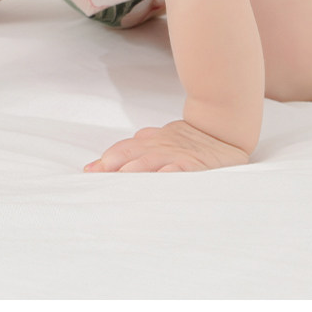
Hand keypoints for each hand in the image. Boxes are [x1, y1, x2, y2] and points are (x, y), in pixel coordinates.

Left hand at [84, 120, 250, 172]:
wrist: (222, 129)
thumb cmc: (187, 140)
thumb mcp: (158, 141)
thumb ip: (132, 151)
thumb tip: (99, 164)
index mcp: (150, 142)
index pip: (123, 149)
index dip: (106, 160)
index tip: (89, 172)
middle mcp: (160, 147)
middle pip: (132, 155)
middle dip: (114, 167)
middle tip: (98, 179)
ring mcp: (177, 155)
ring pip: (151, 162)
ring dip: (135, 172)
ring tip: (121, 182)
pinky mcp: (195, 165)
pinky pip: (179, 170)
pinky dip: (168, 176)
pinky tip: (159, 183)